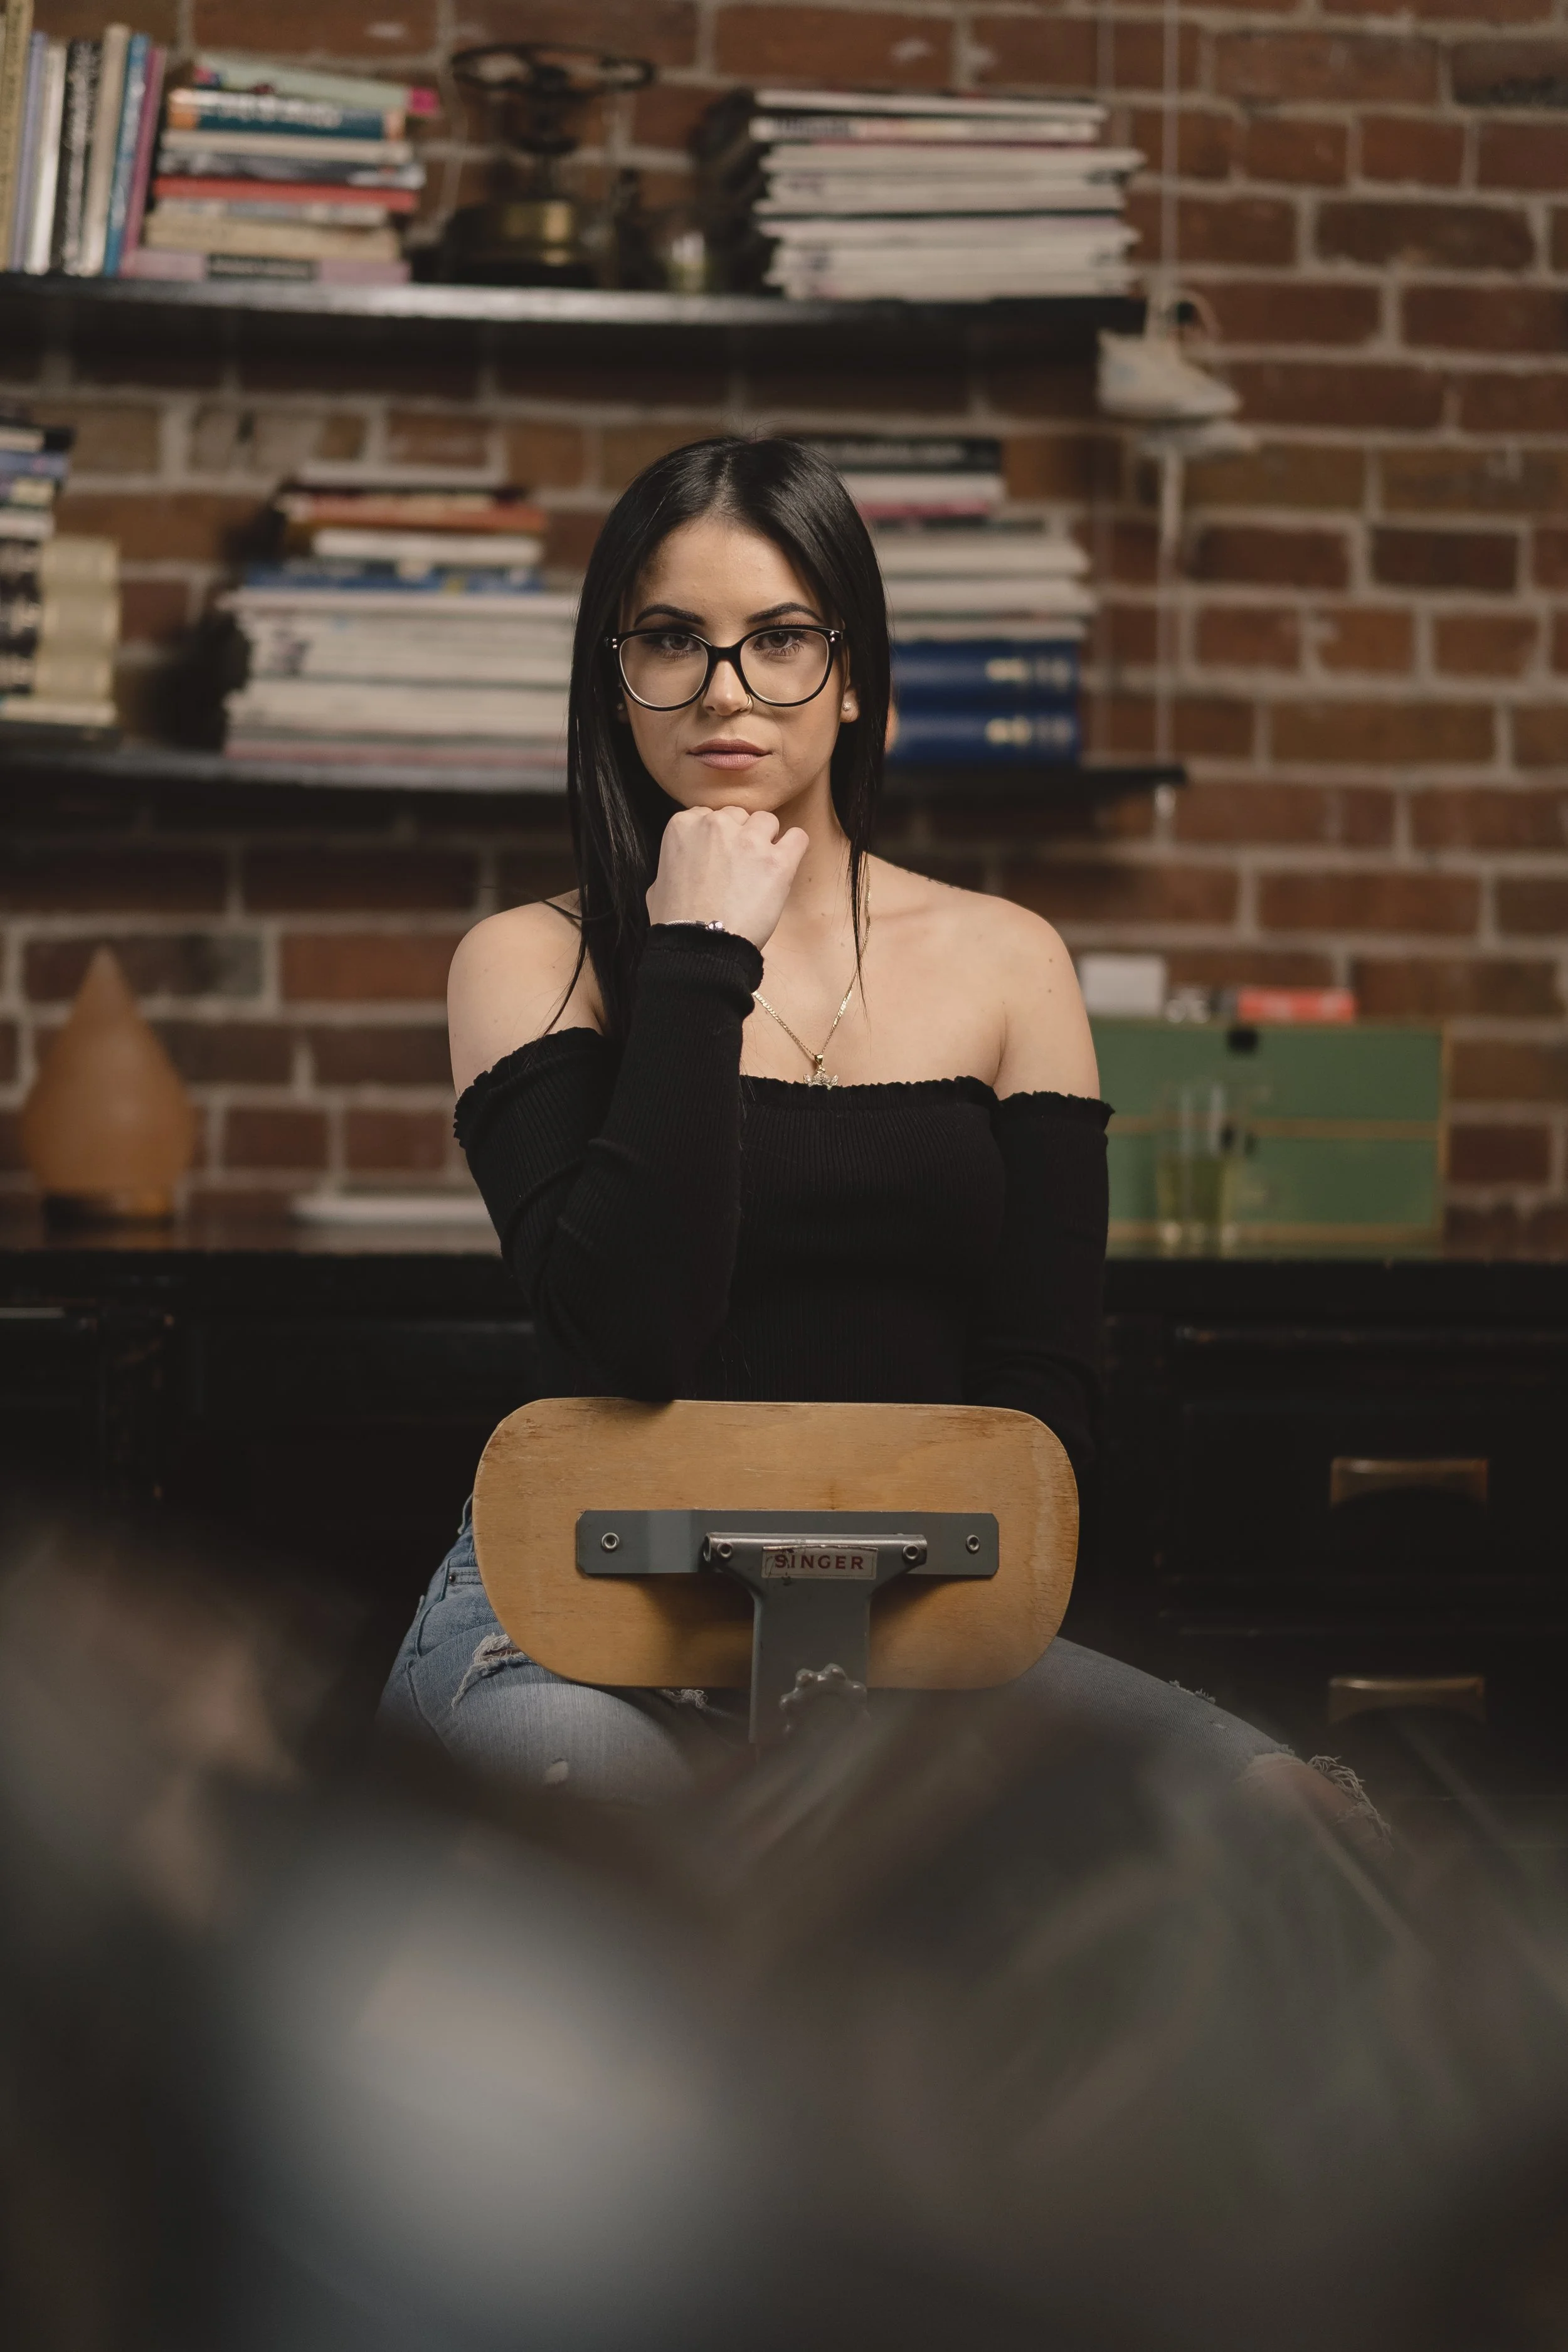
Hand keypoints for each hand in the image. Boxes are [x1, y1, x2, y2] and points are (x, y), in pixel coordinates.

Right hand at [646, 805, 808, 950]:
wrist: (700, 946)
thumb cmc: (676, 922)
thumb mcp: (658, 884)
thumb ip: (675, 861)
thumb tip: (685, 864)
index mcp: (683, 825)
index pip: (709, 815)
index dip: (716, 838)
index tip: (718, 858)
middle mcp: (716, 824)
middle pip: (739, 815)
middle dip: (741, 836)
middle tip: (740, 867)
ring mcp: (749, 840)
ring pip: (768, 821)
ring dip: (767, 841)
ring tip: (761, 870)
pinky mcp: (777, 860)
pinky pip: (798, 837)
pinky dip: (794, 848)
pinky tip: (785, 866)